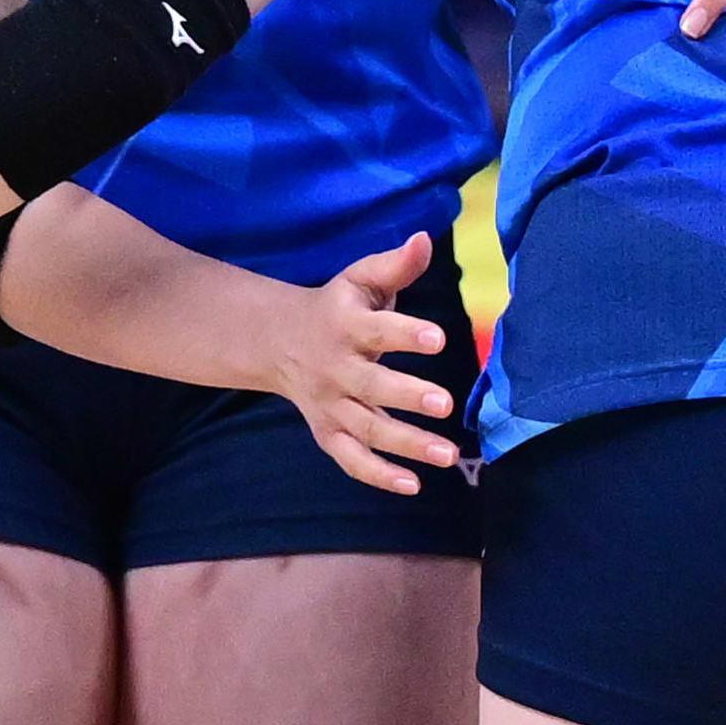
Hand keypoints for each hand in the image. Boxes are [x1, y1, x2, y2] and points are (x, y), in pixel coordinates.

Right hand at [258, 233, 463, 495]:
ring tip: (448, 455)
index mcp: (346, 326)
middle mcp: (335, 369)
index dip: (406, 333)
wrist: (277, 341)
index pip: (377, 330)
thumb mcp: (360, 280)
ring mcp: (330, 405)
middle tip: (445, 403)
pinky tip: (413, 485)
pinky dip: (378, 475)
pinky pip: (351, 459)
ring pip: (366, 429)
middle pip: (370, 386)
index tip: (438, 337)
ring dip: (406, 444)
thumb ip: (396, 266)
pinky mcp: (328, 433)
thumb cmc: (337, 307)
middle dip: (406, 396)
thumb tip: (425, 239)